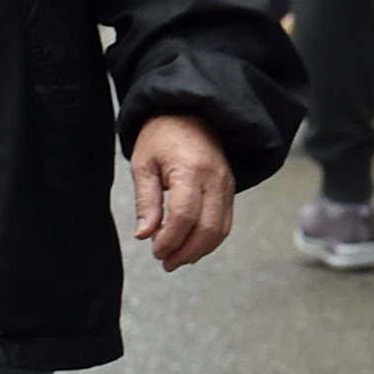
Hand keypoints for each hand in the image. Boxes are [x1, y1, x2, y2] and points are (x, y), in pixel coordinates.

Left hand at [129, 113, 234, 269]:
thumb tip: (145, 234)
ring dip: (199, 250)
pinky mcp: (230, 189)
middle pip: (208, 228)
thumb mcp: (143, 163)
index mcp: (191, 170)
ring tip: (177, 258)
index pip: (184, 217)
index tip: (155, 250)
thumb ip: (145, 201)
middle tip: (166, 262)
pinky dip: (210, 239)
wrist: (191, 111)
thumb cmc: (163, 133)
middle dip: (186, 252)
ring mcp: (227, 185)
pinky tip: (191, 245)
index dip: (170, 240)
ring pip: (221, 230)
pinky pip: (225, 222)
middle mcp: (215, 179)